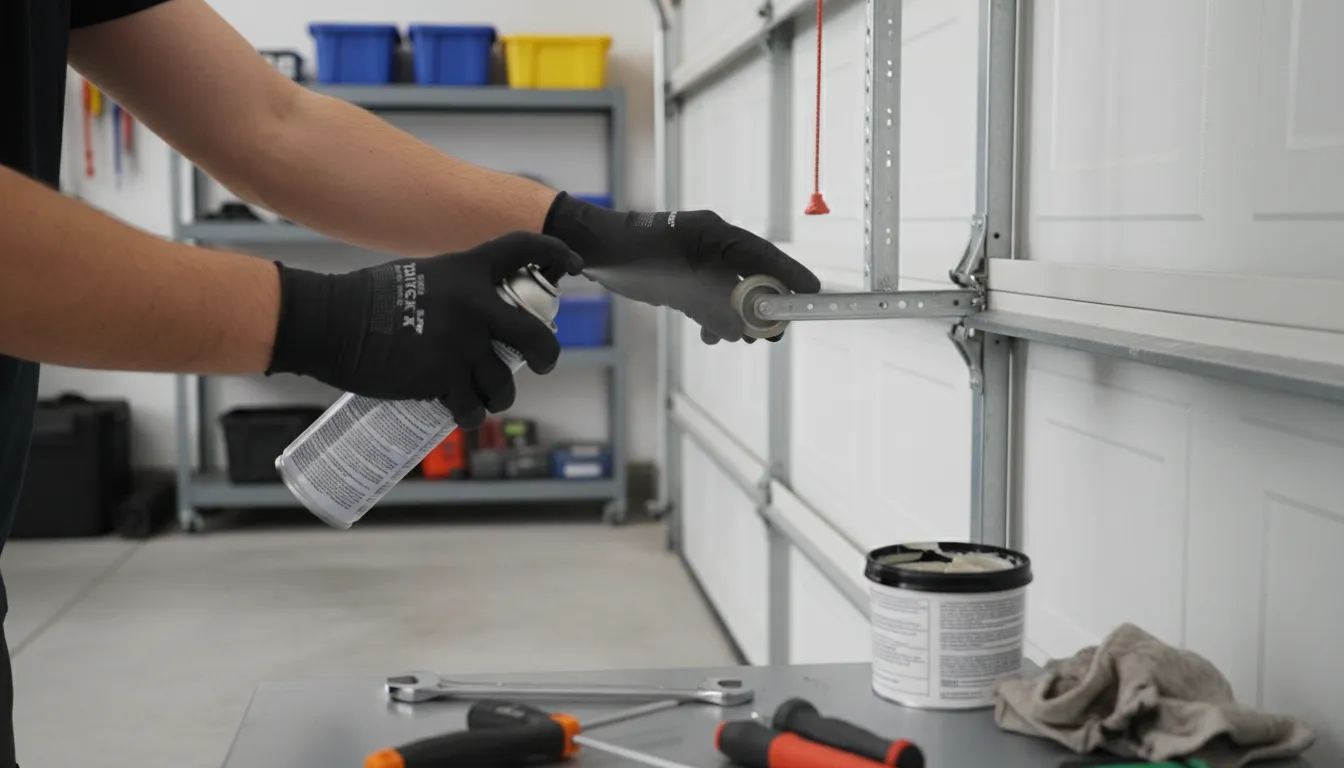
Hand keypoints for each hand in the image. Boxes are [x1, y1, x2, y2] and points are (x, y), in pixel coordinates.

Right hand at [266, 232, 583, 427]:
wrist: (331, 321)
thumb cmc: (365, 298)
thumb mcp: (418, 277)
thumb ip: (451, 290)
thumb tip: (470, 312)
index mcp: (468, 270)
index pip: (522, 249)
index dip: (556, 255)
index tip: (574, 267)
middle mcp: (474, 305)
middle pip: (536, 335)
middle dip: (547, 355)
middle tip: (542, 363)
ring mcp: (462, 344)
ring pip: (504, 382)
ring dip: (499, 395)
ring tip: (487, 397)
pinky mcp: (443, 379)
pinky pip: (472, 407)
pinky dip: (470, 415)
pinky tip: (464, 414)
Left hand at [543, 192, 820, 343]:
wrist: (598, 249)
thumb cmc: (635, 254)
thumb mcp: (677, 279)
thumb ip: (712, 301)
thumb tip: (744, 328)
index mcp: (717, 234)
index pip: (763, 255)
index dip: (789, 275)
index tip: (811, 294)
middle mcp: (712, 244)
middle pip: (753, 275)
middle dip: (767, 304)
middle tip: (777, 329)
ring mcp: (699, 261)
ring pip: (733, 291)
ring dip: (743, 315)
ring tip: (750, 338)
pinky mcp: (684, 278)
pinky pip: (711, 299)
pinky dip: (716, 318)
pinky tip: (714, 335)